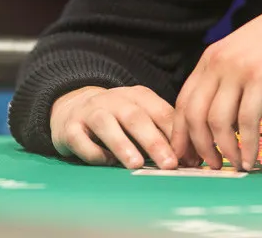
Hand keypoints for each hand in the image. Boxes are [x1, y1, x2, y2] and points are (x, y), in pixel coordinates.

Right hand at [49, 85, 196, 169]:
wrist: (72, 107)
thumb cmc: (117, 118)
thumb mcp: (142, 116)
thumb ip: (164, 133)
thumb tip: (192, 158)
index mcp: (139, 96)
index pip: (161, 112)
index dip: (177, 135)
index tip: (190, 157)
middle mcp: (115, 100)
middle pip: (136, 117)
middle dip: (154, 141)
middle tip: (170, 164)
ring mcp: (90, 112)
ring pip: (106, 124)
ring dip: (122, 144)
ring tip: (136, 164)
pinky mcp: (69, 127)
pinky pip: (80, 139)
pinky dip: (93, 152)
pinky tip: (105, 162)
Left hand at [171, 0, 261, 170]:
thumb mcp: (242, 56)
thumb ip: (226, 80)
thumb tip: (218, 121)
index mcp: (209, 59)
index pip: (183, 102)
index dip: (182, 134)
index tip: (187, 157)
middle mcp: (218, 63)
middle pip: (194, 115)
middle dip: (198, 147)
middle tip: (209, 167)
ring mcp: (238, 69)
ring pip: (217, 121)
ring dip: (224, 150)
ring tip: (234, 166)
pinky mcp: (261, 75)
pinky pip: (246, 119)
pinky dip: (248, 145)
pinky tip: (253, 159)